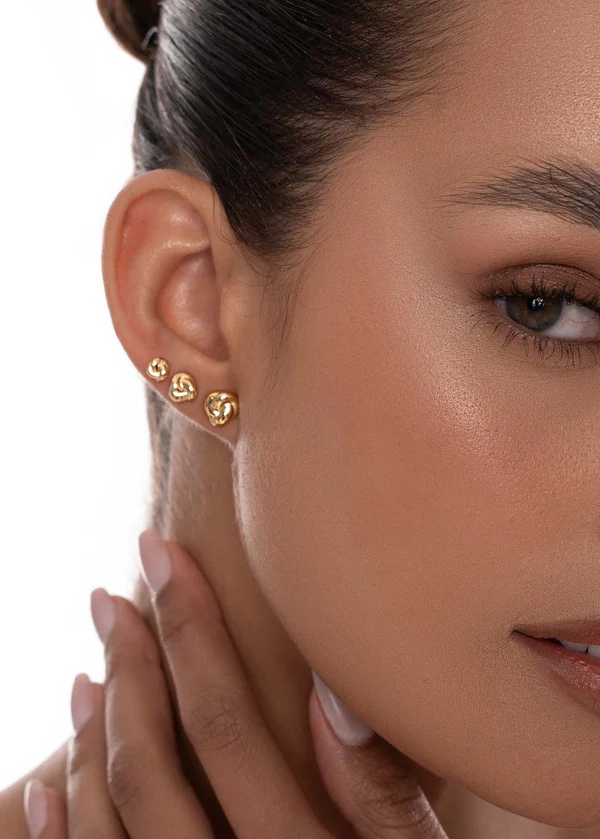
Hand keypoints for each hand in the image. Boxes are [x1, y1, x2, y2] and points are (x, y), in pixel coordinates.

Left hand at [23, 531, 447, 837]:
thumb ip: (384, 793)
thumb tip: (329, 687)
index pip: (222, 719)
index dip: (187, 629)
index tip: (160, 557)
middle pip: (148, 763)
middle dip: (126, 666)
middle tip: (108, 599)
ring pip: (103, 824)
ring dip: (86, 738)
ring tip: (86, 669)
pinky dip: (56, 831)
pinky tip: (43, 784)